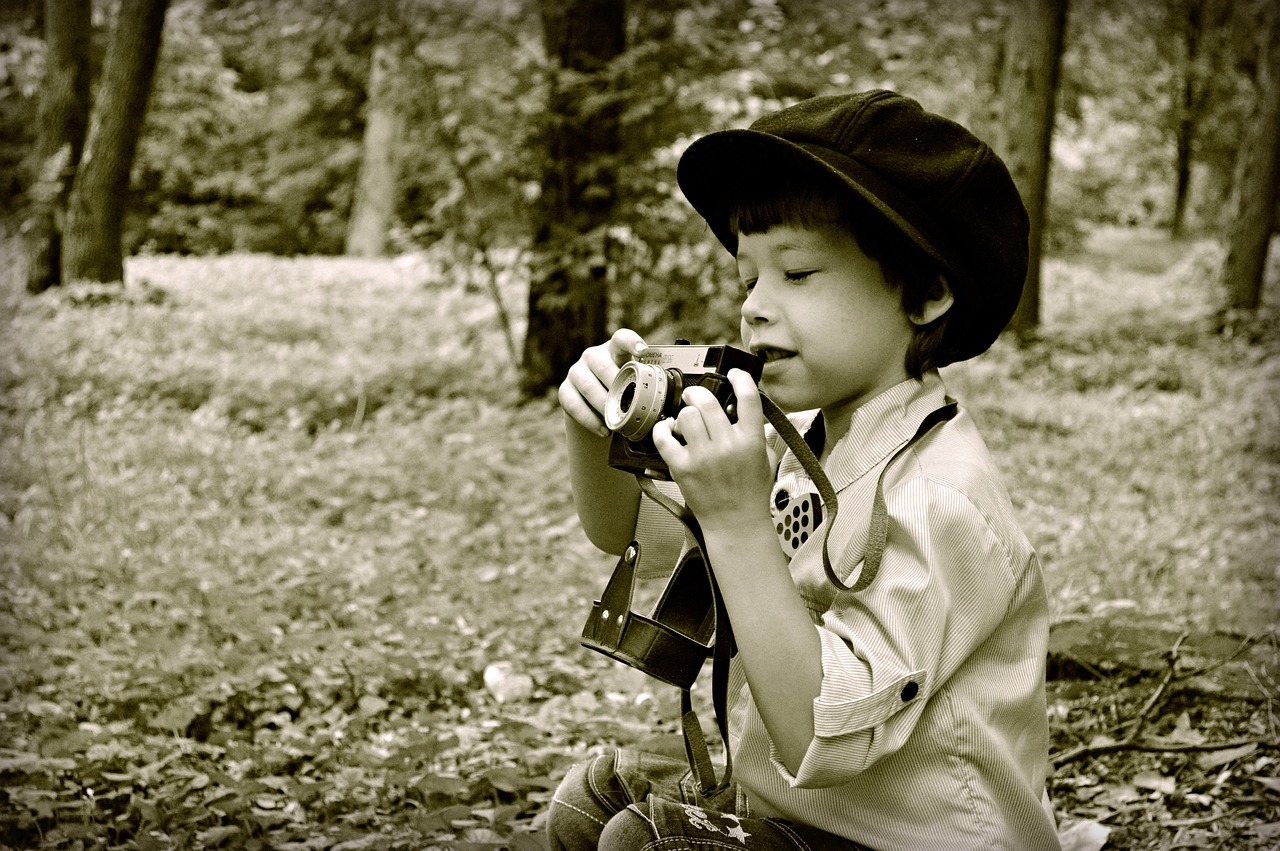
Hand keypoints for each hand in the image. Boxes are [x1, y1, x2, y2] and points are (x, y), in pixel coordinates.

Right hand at [557, 328, 646, 436]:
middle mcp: (593, 356)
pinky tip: (604, 429)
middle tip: (628, 402)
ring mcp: (576, 372)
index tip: (643, 351)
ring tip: (616, 420)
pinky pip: (574, 403)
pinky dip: (590, 419)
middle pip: (601, 363)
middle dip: (615, 384)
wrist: (599, 413)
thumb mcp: (635, 384)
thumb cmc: (623, 395)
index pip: (622, 338)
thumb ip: (647, 383)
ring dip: (603, 404)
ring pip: (587, 384)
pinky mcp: (565, 390)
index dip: (631, 342)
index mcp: (615, 350)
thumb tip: (670, 395)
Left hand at [651, 369, 773, 528]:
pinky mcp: (682, 468)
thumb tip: (743, 411)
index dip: (740, 378)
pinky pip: (664, 438)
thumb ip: (757, 433)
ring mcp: (703, 457)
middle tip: (695, 397)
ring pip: (686, 415)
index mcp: (751, 440)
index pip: (748, 397)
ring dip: (683, 413)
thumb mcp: (765, 459)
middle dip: (698, 393)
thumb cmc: (750, 493)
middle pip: (707, 401)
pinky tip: (667, 431)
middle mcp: (727, 445)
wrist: (735, 522)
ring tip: (683, 419)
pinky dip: (662, 430)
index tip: (733, 375)